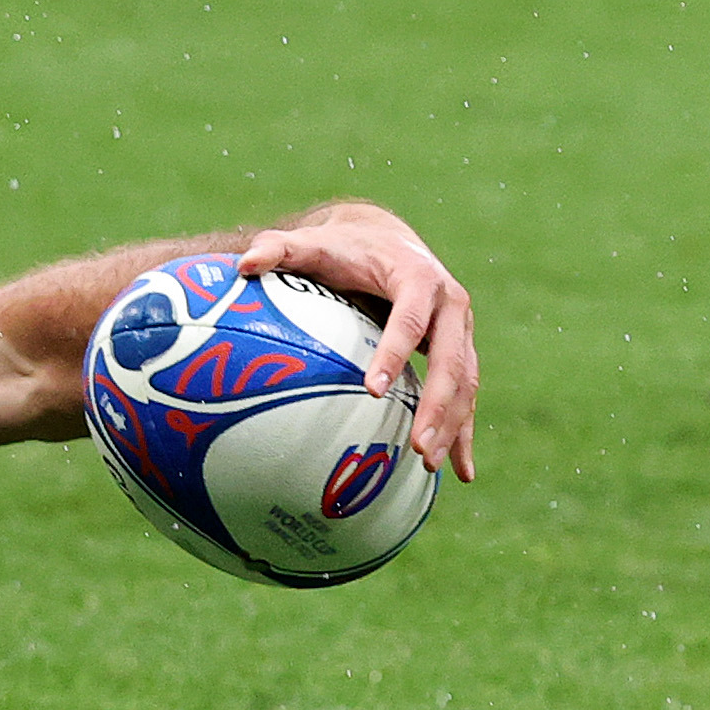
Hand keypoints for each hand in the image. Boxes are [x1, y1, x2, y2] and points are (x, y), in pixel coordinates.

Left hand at [240, 205, 478, 480]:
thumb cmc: (342, 247)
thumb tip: (242, 264)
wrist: (386, 238)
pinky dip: (464, 431)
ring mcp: (462, 331)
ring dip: (452, 426)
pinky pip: (467, 395)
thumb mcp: (312, 243)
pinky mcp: (462, 351)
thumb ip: (277, 249)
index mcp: (418, 279)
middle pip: (452, 361)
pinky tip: (460, 470)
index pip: (408, 320)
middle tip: (416, 446)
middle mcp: (451, 305)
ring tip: (429, 465)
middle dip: (437, 405)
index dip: (392, 353)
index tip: (372, 389)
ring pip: (466, 383)